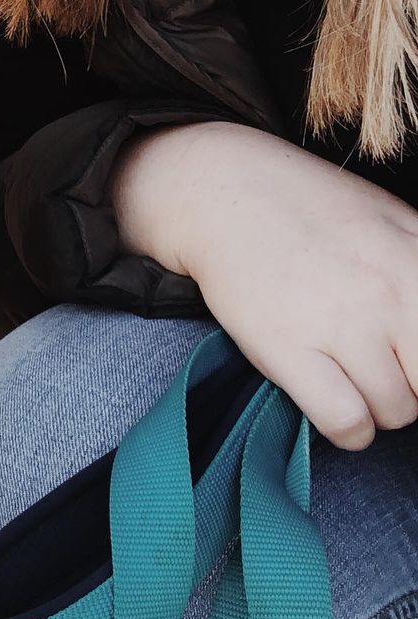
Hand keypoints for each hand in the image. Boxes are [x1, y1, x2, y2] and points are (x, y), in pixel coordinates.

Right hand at [171, 121, 417, 450]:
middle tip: (384, 361)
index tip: (405, 351)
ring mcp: (337, 322)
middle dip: (411, 382)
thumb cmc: (307, 206)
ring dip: (377, 403)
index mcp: (416, 261)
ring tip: (349, 369)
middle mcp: (387, 294)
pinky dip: (348, 427)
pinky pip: (348, 424)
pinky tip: (332, 396)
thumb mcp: (389, 216)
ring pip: (396, 413)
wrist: (221, 191)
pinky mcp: (287, 348)